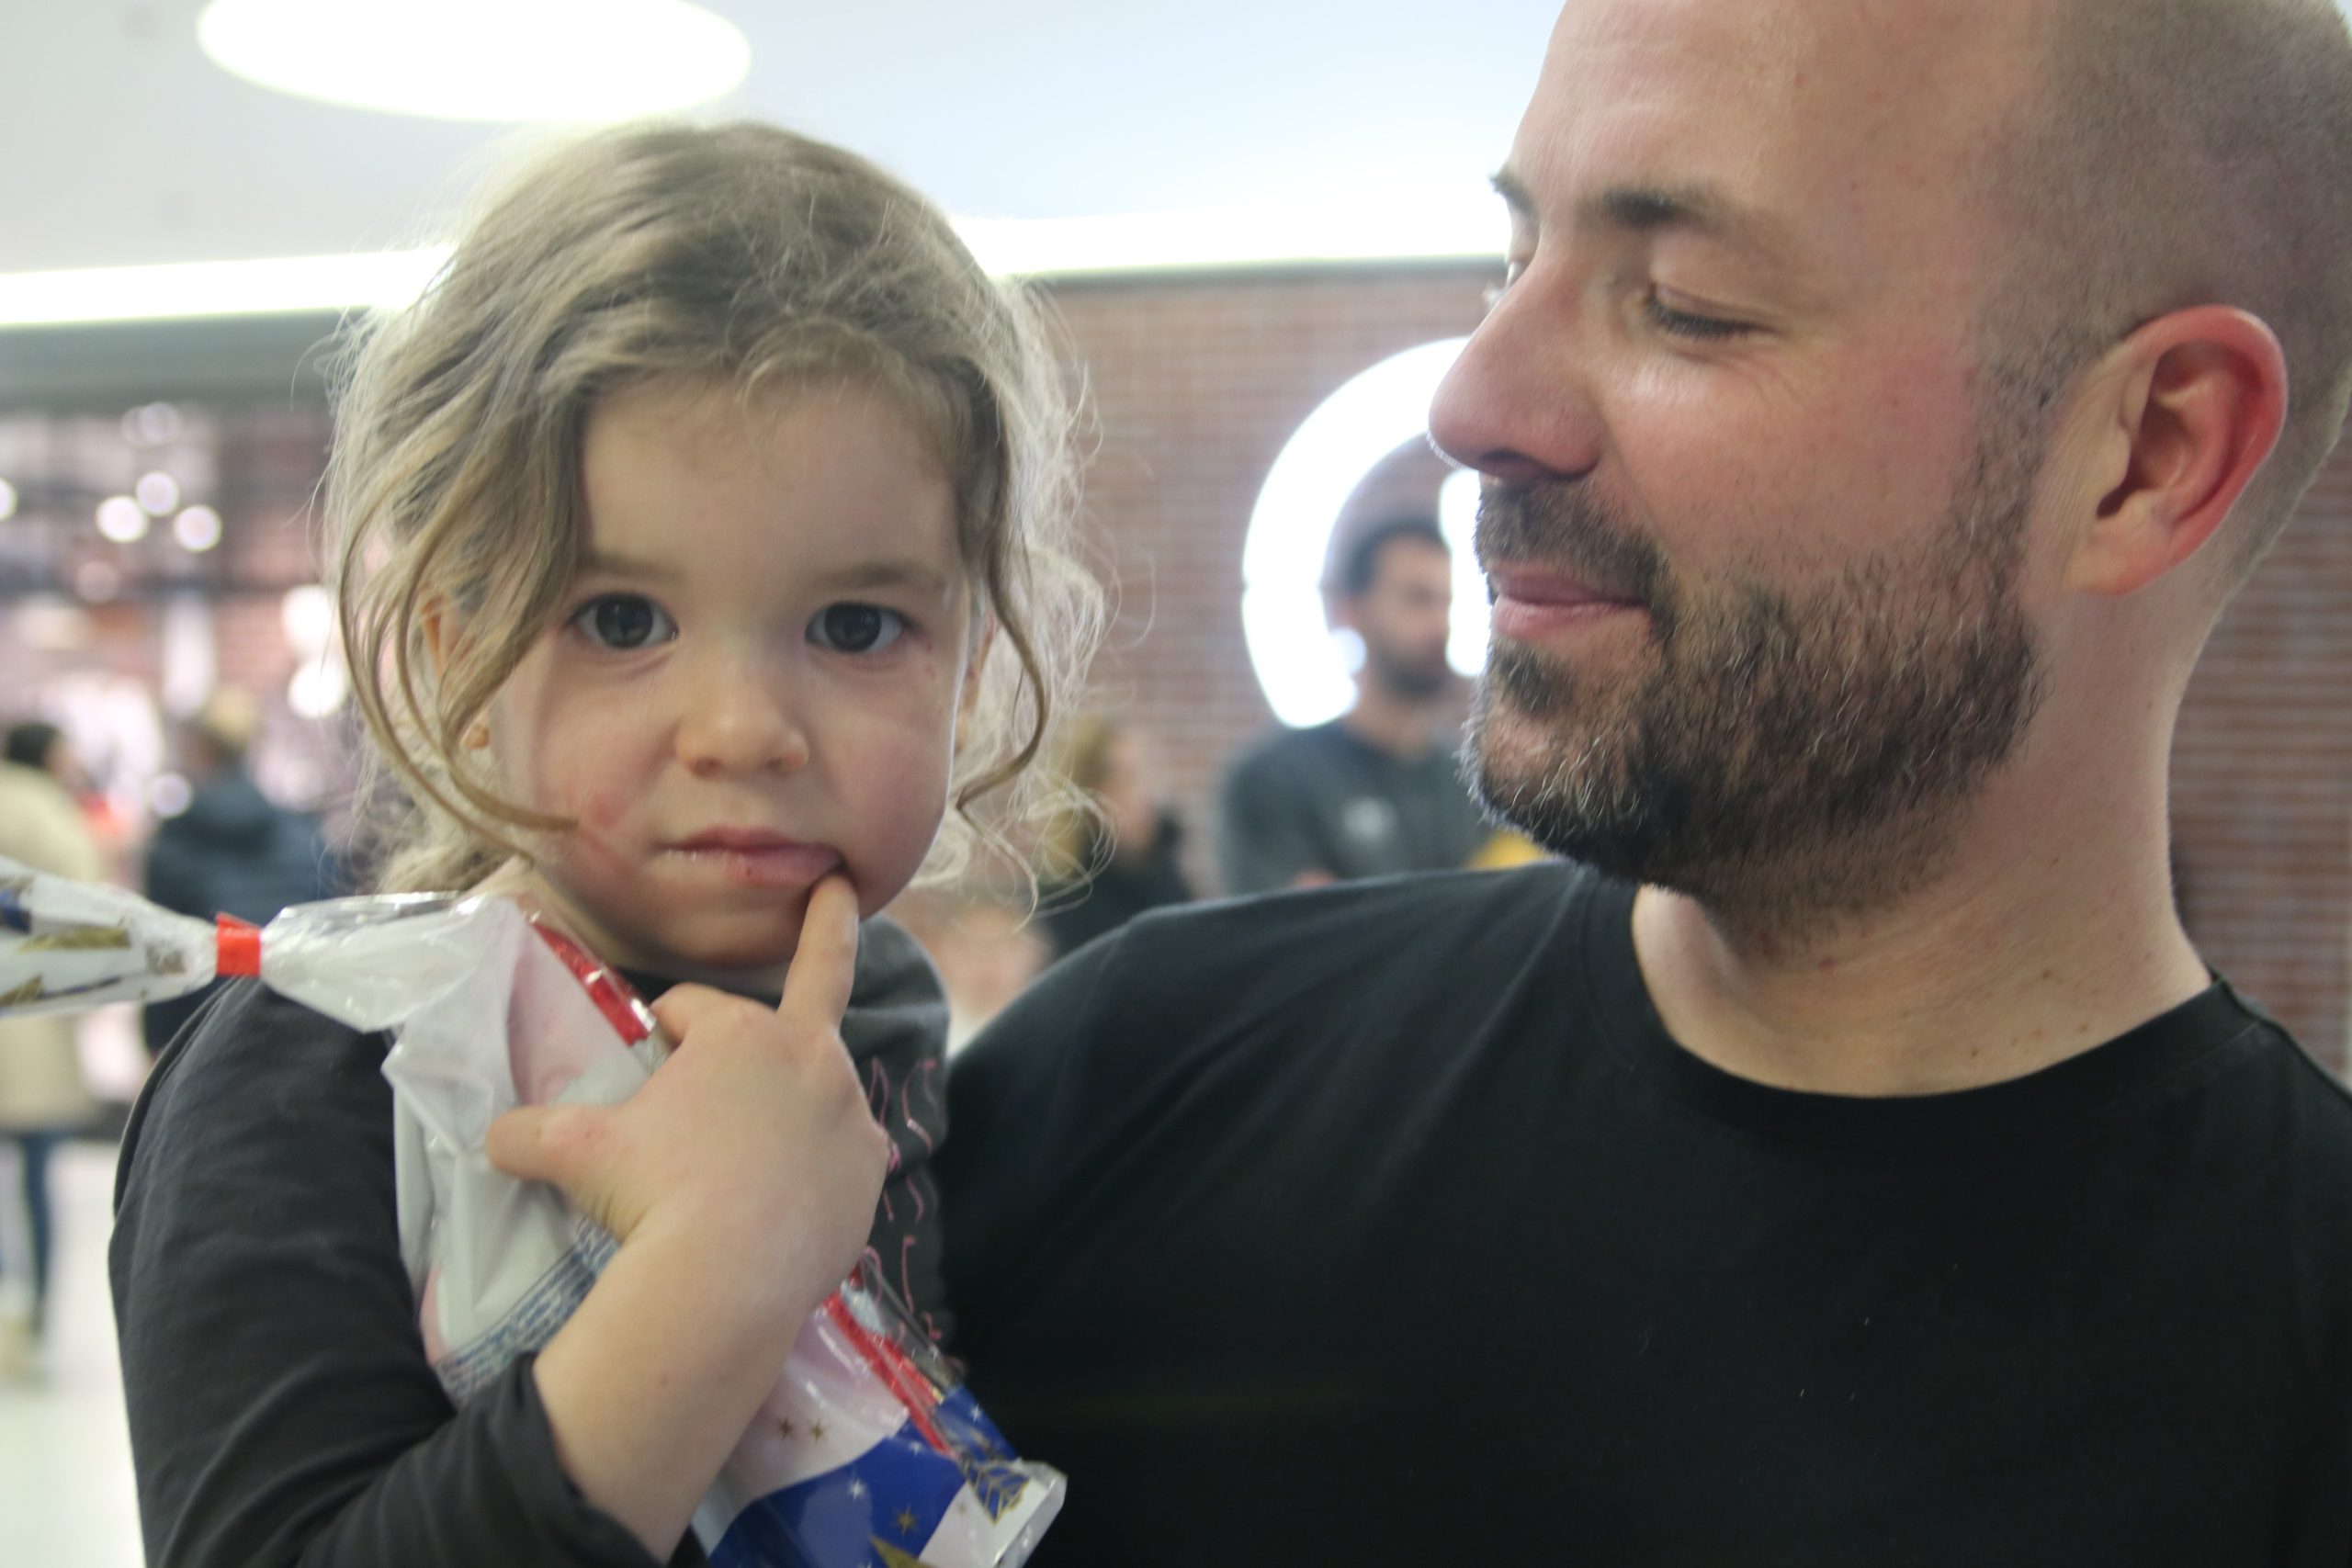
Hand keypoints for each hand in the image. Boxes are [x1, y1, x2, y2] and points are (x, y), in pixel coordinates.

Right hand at [485, 877, 889, 1317]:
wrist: (723, 1282)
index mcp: (743, 1032)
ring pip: (821, 1084)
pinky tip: (790, 1190)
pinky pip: (842, 1151)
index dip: (661, 1025)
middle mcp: (813, 1058)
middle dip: (819, 934)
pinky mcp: (869, 1171)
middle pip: (801, 1000)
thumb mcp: (575, 1153)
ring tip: (763, 1135)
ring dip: (796, 1092)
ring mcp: (851, 1114)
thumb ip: (530, 1132)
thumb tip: (490, 1136)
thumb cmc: (650, 1194)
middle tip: (834, 890)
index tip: (647, 1052)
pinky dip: (819, 1160)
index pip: (692, 1006)